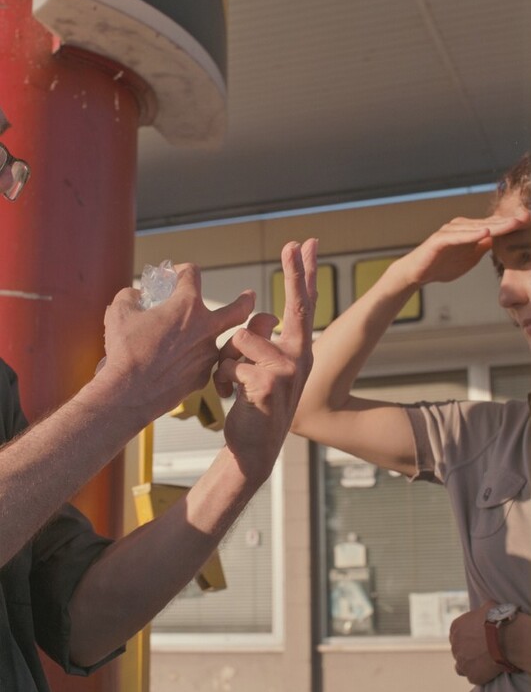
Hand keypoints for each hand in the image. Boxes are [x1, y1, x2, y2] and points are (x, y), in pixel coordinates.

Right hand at [98, 263, 255, 422]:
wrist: (129, 393)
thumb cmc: (125, 351)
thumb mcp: (119, 312)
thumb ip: (131, 296)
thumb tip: (136, 296)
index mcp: (187, 306)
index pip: (192, 275)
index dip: (181, 270)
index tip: (174, 276)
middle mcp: (205, 329)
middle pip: (238, 310)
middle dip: (246, 301)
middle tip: (249, 296)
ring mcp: (207, 355)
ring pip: (219, 342)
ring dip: (211, 338)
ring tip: (199, 340)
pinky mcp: (202, 377)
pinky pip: (202, 364)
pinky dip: (193, 361)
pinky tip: (177, 365)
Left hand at [215, 238, 316, 480]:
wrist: (255, 449)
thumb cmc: (255, 405)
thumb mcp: (261, 369)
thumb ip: (262, 340)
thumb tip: (263, 314)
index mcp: (298, 351)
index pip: (303, 305)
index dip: (304, 274)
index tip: (306, 244)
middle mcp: (300, 357)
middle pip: (295, 306)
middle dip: (295, 272)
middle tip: (296, 242)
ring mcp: (287, 371)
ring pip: (241, 339)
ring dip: (225, 360)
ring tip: (229, 382)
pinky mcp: (268, 384)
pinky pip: (230, 365)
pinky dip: (221, 381)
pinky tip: (229, 397)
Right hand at [397, 210, 530, 287]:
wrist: (416, 273)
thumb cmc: (441, 265)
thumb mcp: (469, 258)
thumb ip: (482, 247)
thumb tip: (496, 239)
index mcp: (469, 230)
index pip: (495, 225)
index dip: (512, 223)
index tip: (529, 221)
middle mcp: (461, 226)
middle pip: (489, 222)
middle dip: (509, 220)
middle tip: (528, 216)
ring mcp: (450, 231)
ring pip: (476, 227)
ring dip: (495, 225)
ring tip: (513, 224)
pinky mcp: (439, 240)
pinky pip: (458, 236)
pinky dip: (471, 234)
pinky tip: (486, 233)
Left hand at [450, 601, 503, 684]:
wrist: (506, 639)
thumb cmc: (498, 620)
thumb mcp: (488, 607)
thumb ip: (481, 611)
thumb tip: (484, 610)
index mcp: (456, 627)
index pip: (457, 633)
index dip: (467, 637)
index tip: (477, 639)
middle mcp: (454, 644)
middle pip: (458, 649)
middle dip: (468, 650)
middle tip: (481, 651)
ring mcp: (461, 661)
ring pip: (461, 665)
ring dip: (469, 664)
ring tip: (481, 663)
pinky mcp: (471, 675)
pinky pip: (471, 676)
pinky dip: (477, 674)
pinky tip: (486, 671)